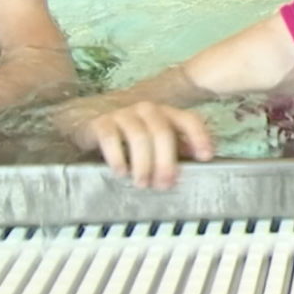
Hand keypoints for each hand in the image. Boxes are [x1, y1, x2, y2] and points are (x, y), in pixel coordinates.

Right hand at [75, 101, 214, 188]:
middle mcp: (147, 110)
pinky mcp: (101, 123)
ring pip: (139, 136)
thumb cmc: (130, 136)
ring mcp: (123, 114)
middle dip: (166, 161)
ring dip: (143, 164)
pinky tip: (121, 173)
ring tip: (142, 184)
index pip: (188, 119)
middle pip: (162, 132)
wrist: (88, 122)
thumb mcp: (156, 141)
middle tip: (165, 184)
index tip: (206, 157)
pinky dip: (117, 158)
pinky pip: (110, 138)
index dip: (199, 136)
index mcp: (166, 113)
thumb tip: (199, 158)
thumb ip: (178, 147)